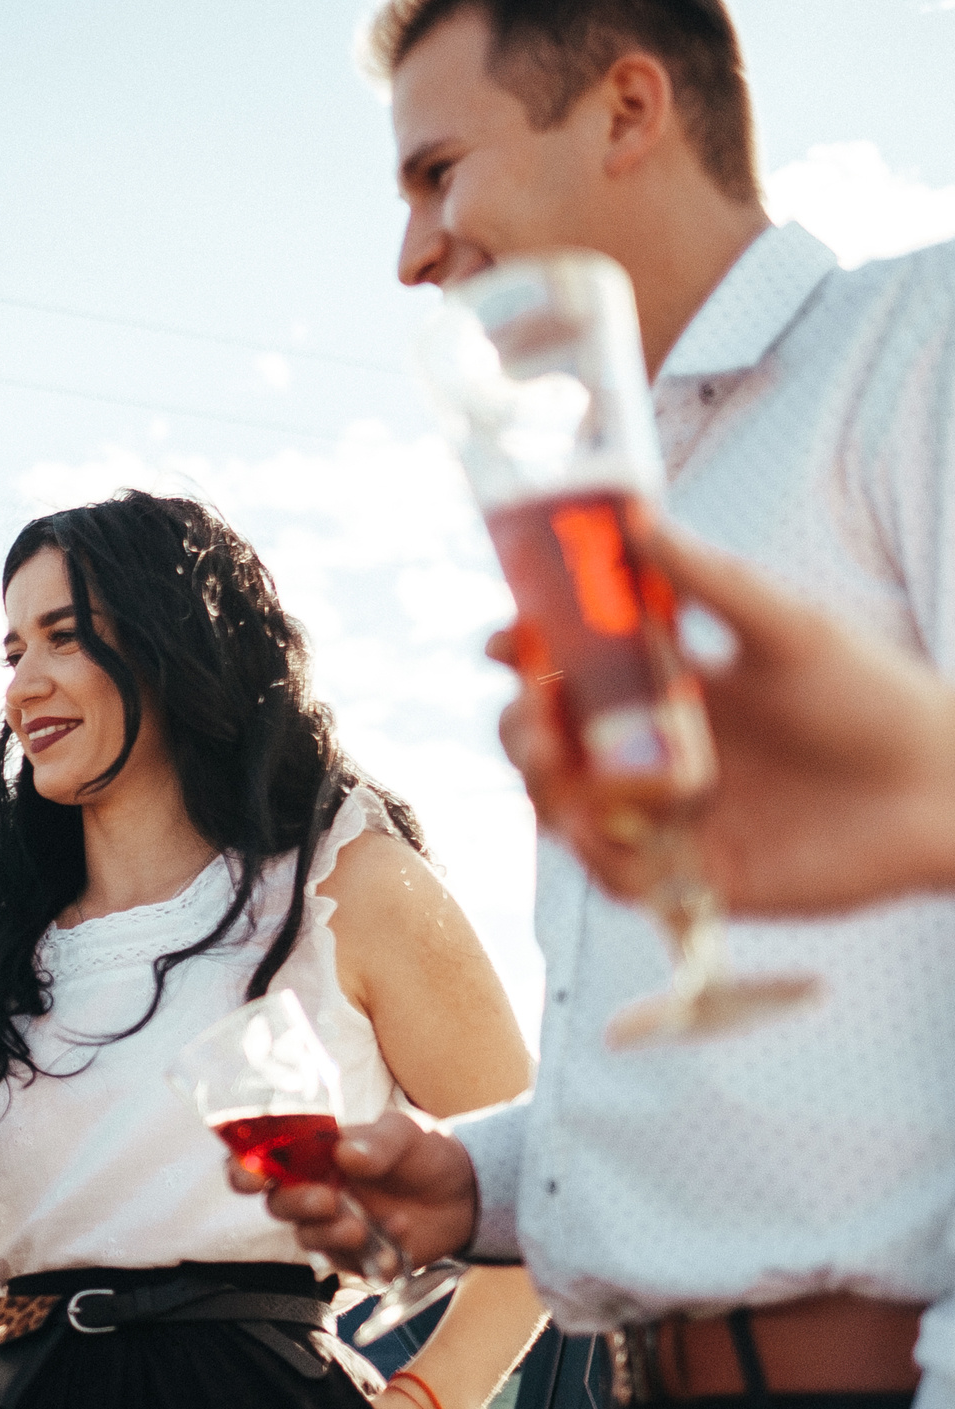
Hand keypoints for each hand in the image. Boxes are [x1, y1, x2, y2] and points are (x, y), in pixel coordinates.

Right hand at [230, 1109, 478, 1267]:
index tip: (250, 1177)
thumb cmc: (427, 1152)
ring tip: (363, 1225)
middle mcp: (316, 1189)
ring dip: (329, 1233)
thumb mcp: (406, 1132)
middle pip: (277, 1203)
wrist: (470, 1194)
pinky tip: (399, 1235)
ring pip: (307, 1238)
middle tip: (328, 1199)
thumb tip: (345, 1153)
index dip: (244, 1168)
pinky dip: (370, 1255)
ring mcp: (336, 1226)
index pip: (262, 1159)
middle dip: (295, 1203)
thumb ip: (377, 1141)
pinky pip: (348, 1265)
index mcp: (315, 1154)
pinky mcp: (359, 1257)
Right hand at [493, 504, 954, 914]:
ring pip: (568, 812)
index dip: (526, 656)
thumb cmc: (880, 698)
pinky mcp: (695, 876)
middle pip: (551, 744)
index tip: (506, 641)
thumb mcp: (790, 628)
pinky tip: (601, 831)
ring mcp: (671, 816)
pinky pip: (617, 877)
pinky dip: (595, 858)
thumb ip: (712, 582)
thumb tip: (642, 522)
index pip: (572, 671)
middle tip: (534, 716)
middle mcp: (658, 752)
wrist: (946, 789)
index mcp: (672, 687)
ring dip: (544, 790)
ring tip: (558, 769)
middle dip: (520, 728)